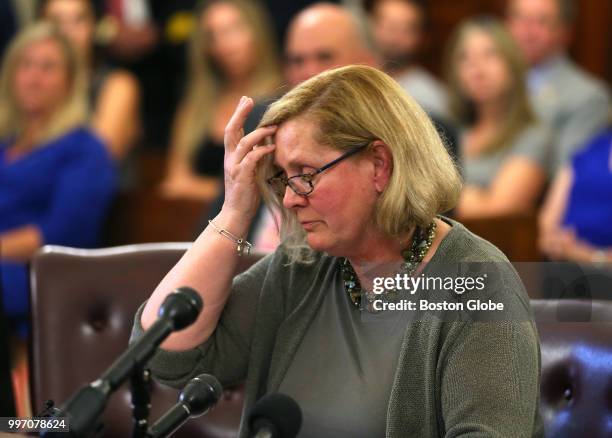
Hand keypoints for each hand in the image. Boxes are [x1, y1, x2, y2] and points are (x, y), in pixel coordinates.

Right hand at [222, 96, 276, 220]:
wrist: (236, 214)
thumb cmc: (246, 194)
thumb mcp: (250, 172)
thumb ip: (254, 158)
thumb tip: (266, 145)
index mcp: (231, 157)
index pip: (232, 131)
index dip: (238, 114)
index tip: (245, 100)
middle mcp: (230, 159)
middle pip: (231, 131)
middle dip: (240, 114)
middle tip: (248, 100)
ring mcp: (235, 167)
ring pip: (243, 143)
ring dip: (259, 133)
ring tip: (273, 126)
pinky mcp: (242, 177)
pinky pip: (251, 159)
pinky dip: (261, 151)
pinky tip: (271, 148)